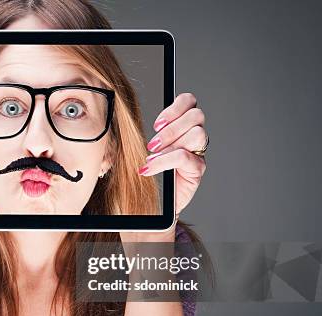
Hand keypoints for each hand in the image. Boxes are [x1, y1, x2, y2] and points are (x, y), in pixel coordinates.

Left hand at [120, 93, 206, 242]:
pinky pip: (186, 157)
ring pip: (196, 134)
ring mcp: (197, 153)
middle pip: (196, 115)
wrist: (152, 206)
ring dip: (170, 141)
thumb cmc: (146, 173)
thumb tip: (124, 113)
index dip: (176, 106)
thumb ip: (143, 131)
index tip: (156, 123)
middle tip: (152, 143)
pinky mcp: (197, 170)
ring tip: (152, 154)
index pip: (190, 102)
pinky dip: (165, 161)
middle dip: (172, 126)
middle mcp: (193, 137)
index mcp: (182, 125)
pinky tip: (150, 167)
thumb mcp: (141, 147)